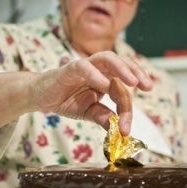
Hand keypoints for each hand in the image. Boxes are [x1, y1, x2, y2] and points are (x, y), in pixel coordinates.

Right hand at [31, 51, 152, 135]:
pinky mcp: (68, 69)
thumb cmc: (65, 99)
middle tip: (147, 86)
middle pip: (121, 62)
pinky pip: (84, 67)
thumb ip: (103, 117)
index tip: (127, 128)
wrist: (39, 96)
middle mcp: (97, 70)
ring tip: (133, 81)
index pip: (122, 88)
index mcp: (105, 79)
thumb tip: (118, 129)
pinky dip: (95, 74)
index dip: (127, 107)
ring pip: (106, 58)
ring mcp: (84, 67)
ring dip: (122, 68)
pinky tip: (103, 85)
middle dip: (137, 72)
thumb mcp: (88, 112)